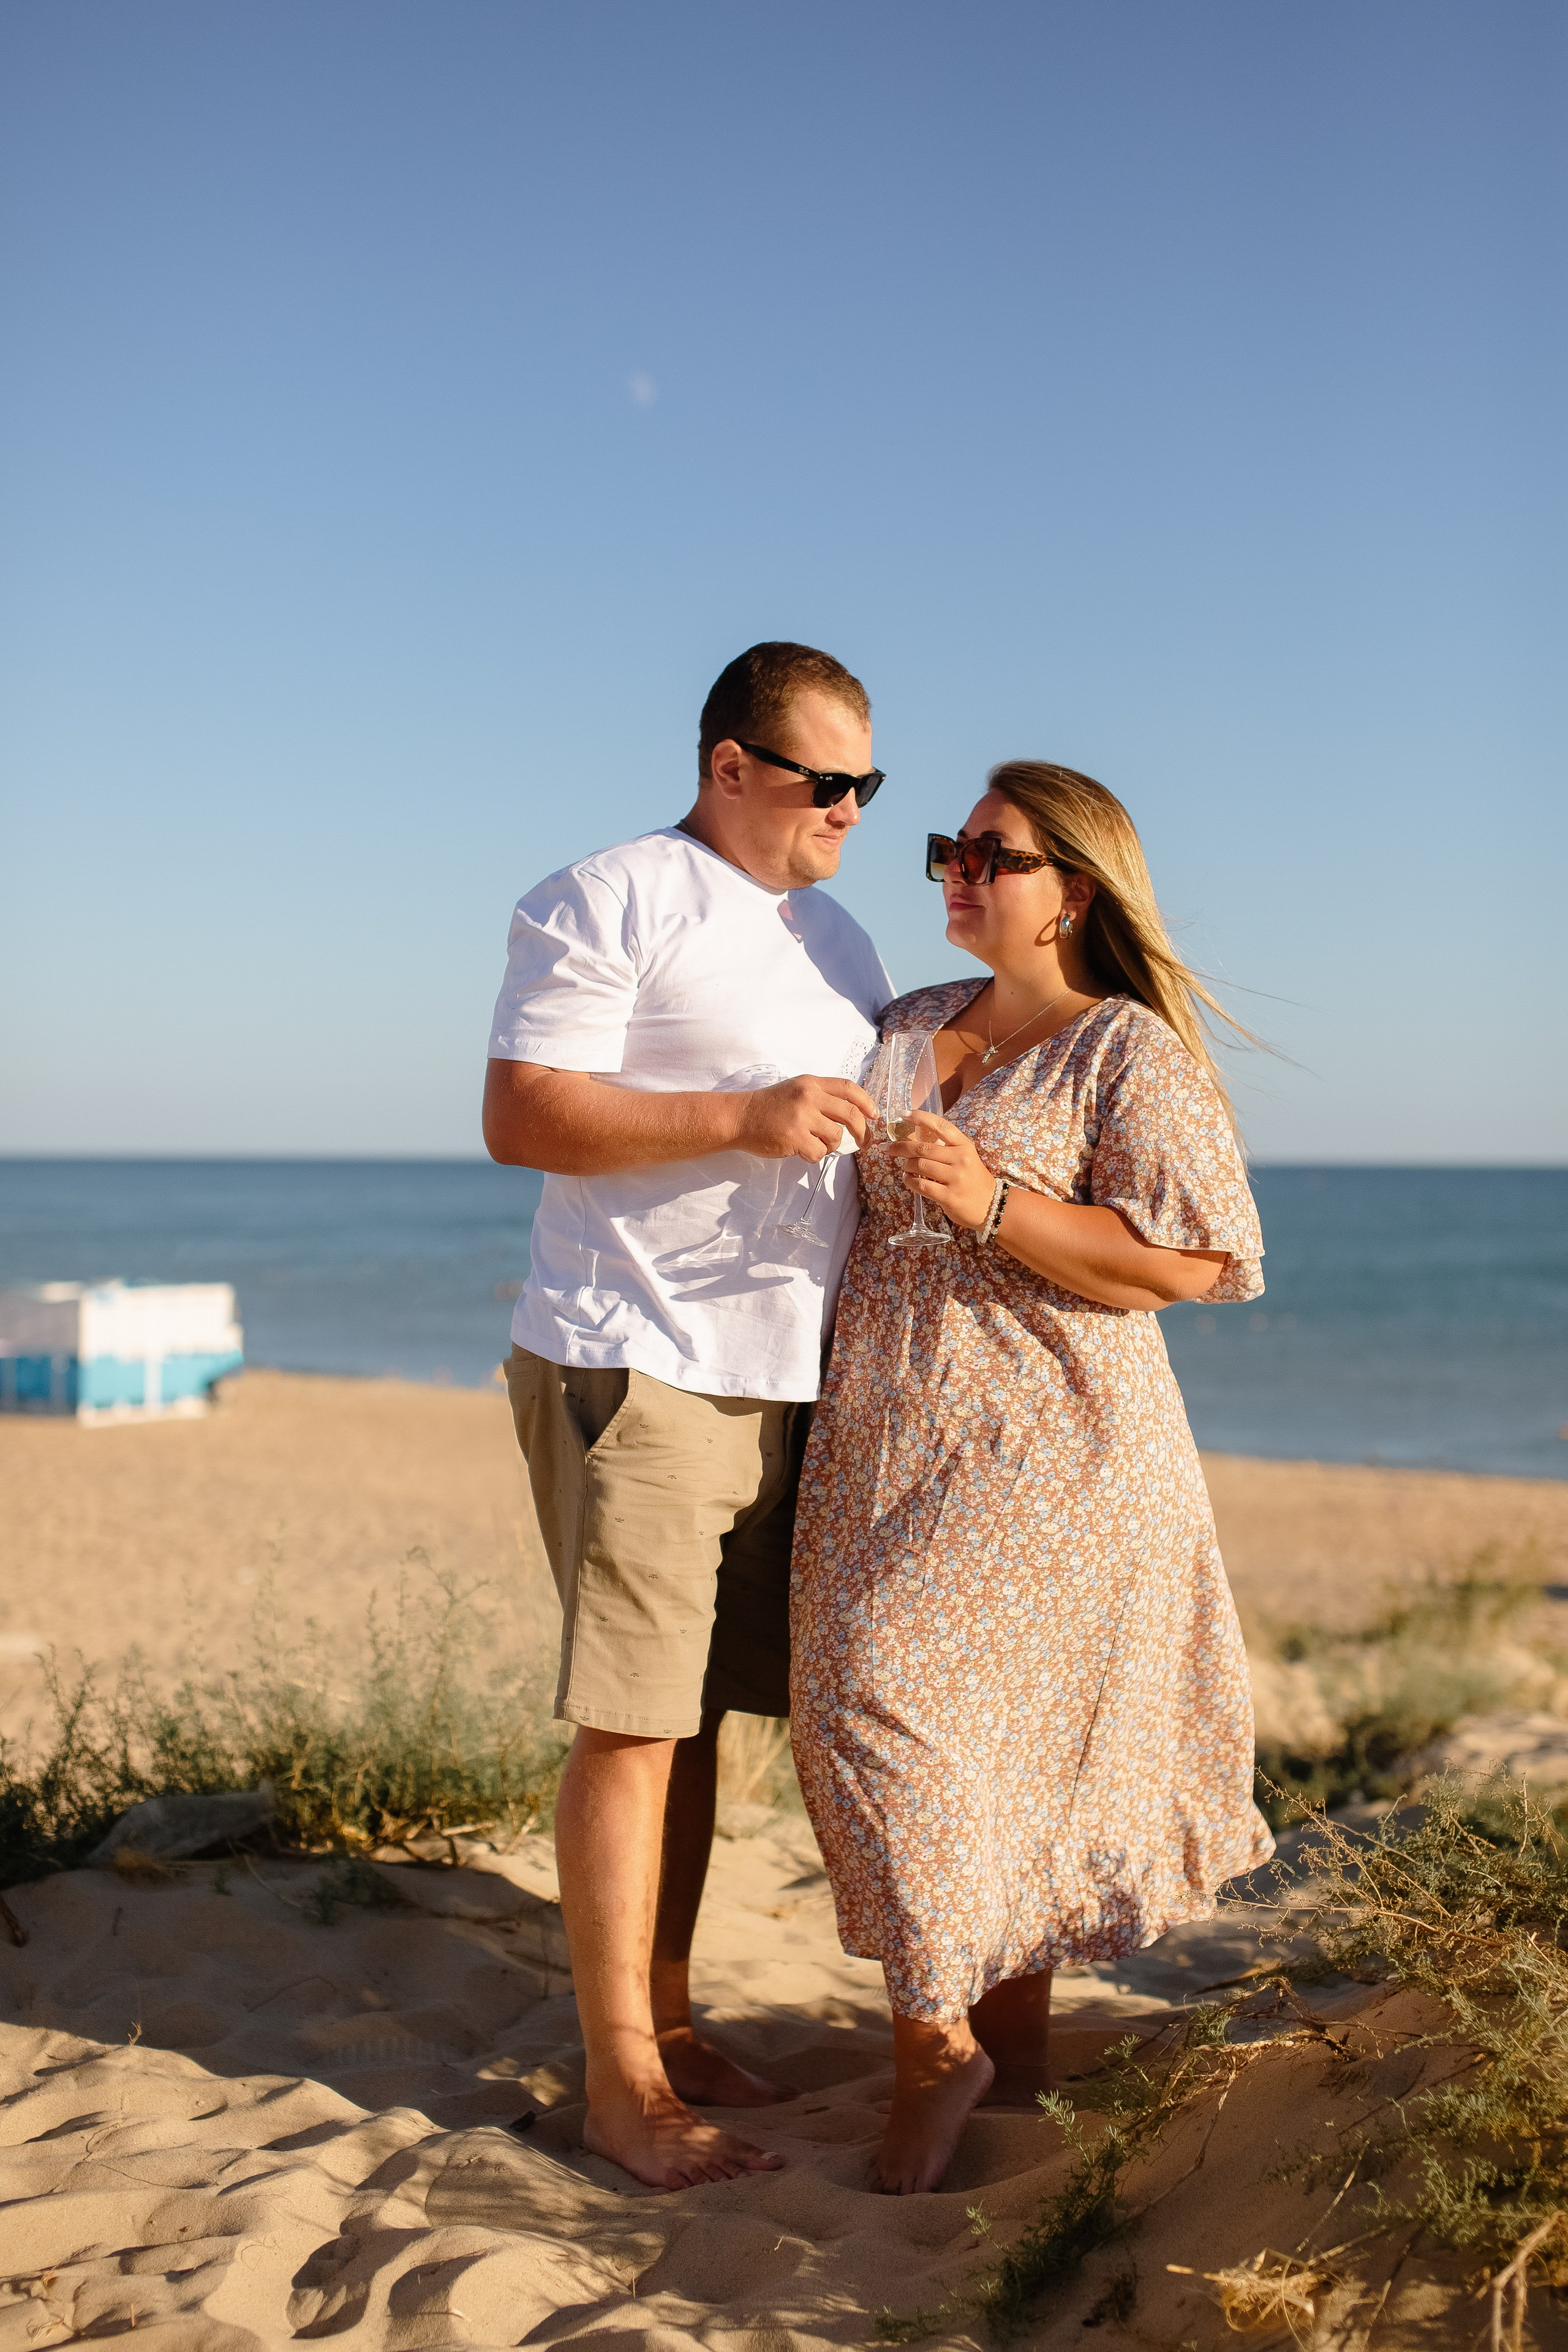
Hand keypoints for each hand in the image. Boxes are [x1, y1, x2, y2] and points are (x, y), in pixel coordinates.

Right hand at [734, 1075, 875, 1161]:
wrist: (740, 1117)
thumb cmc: (768, 1107)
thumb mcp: (796, 1090)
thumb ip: (820, 1097)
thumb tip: (851, 1114)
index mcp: (811, 1083)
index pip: (849, 1088)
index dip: (866, 1103)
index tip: (874, 1115)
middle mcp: (809, 1097)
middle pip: (850, 1115)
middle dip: (862, 1132)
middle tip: (863, 1143)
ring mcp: (801, 1117)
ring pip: (836, 1137)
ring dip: (830, 1146)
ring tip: (814, 1144)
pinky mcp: (794, 1137)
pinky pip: (819, 1153)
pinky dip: (814, 1156)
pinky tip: (801, 1151)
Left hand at [890, 1112, 994, 1228]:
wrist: (990, 1206)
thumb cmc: (972, 1179)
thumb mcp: (965, 1157)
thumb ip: (945, 1147)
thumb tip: (913, 1139)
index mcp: (964, 1145)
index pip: (939, 1125)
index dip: (919, 1117)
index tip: (902, 1114)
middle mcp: (960, 1159)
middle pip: (922, 1147)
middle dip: (899, 1147)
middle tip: (886, 1148)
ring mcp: (955, 1178)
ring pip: (919, 1165)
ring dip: (906, 1166)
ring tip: (906, 1168)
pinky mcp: (948, 1196)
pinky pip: (921, 1185)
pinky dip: (909, 1181)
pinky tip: (909, 1180)